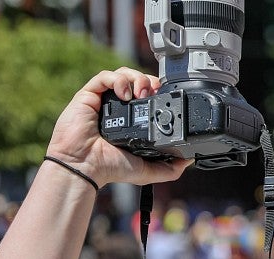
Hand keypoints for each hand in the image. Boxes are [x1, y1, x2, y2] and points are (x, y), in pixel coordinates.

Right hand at [46, 67, 191, 186]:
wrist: (85, 167)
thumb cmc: (110, 168)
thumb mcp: (147, 170)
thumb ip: (169, 167)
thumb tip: (189, 159)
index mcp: (132, 120)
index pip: (148, 95)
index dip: (159, 92)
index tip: (167, 98)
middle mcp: (118, 107)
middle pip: (137, 80)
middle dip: (149, 82)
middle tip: (154, 93)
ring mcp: (103, 100)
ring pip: (123, 74)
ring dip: (137, 78)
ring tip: (141, 93)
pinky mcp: (88, 95)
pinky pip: (105, 76)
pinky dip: (118, 80)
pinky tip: (125, 94)